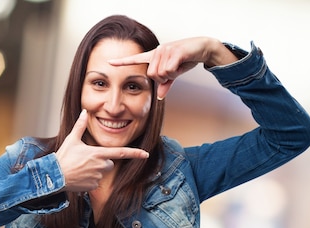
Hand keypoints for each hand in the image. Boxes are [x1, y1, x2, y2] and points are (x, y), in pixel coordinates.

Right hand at [55, 110, 149, 191]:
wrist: (54, 176)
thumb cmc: (63, 158)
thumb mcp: (72, 140)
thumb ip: (80, 126)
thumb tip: (84, 112)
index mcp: (98, 153)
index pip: (121, 152)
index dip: (135, 153)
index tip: (146, 154)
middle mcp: (100, 165)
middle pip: (109, 162)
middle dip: (102, 161)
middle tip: (86, 160)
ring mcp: (97, 177)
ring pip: (102, 172)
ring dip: (95, 170)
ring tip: (81, 168)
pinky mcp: (93, 186)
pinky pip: (96, 182)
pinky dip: (90, 179)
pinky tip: (79, 177)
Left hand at [108, 37, 238, 98]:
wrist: (201, 47)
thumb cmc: (186, 59)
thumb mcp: (173, 74)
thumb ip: (165, 84)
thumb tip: (159, 97)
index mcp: (153, 56)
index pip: (134, 59)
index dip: (121, 62)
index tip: (108, 63)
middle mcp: (156, 51)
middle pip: (152, 75)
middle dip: (163, 78)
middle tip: (173, 70)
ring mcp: (164, 50)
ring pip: (160, 73)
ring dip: (171, 74)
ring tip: (177, 65)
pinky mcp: (173, 52)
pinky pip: (168, 70)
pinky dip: (175, 71)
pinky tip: (181, 63)